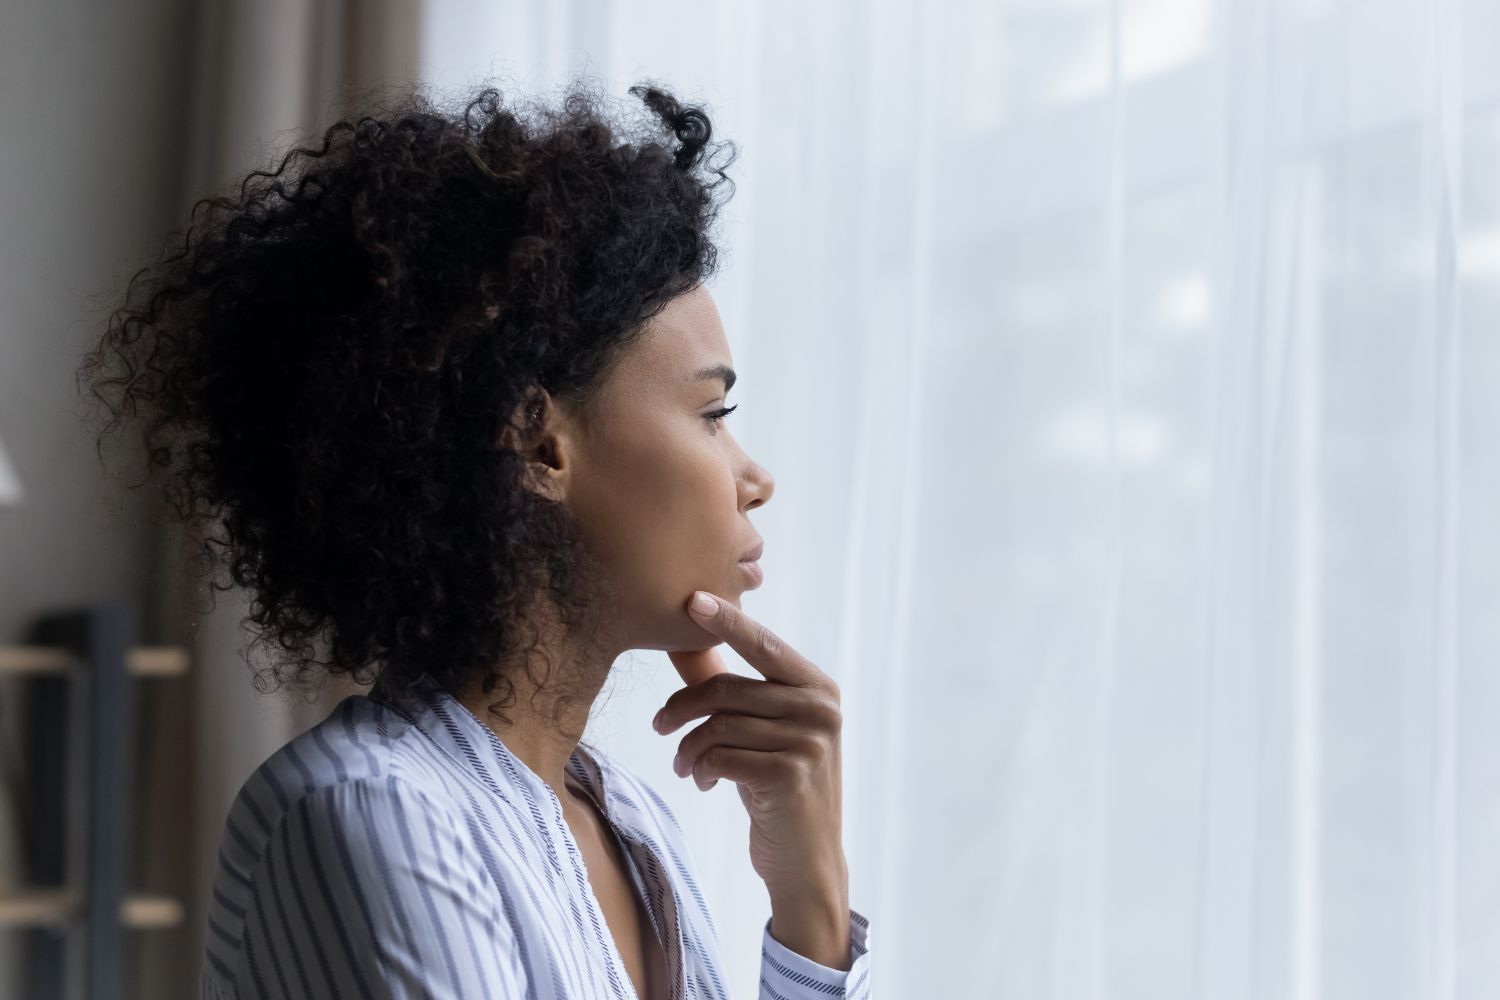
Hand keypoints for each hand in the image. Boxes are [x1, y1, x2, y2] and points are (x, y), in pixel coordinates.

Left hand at [655, 590, 847, 899]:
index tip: (691, 600)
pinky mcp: (790, 776)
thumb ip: (729, 683)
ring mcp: (810, 743)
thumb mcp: (761, 730)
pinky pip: (721, 757)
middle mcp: (821, 709)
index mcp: (818, 687)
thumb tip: (684, 636)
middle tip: (660, 726)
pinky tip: (703, 781)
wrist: (807, 859)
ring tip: (684, 765)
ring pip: (718, 726)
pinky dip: (701, 769)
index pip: (764, 644)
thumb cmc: (778, 785)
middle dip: (682, 707)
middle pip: (728, 689)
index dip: (727, 621)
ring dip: (688, 748)